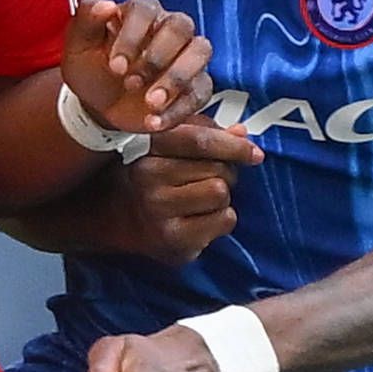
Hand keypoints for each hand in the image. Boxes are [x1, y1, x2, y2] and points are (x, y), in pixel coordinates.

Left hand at [62, 0, 212, 137]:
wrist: (99, 104)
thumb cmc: (92, 67)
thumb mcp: (78, 45)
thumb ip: (87, 18)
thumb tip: (105, 5)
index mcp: (140, 12)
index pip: (145, 9)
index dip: (132, 36)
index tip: (115, 66)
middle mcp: (168, 28)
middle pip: (180, 26)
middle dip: (156, 57)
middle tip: (131, 83)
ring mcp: (186, 55)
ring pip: (200, 51)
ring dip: (176, 78)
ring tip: (150, 103)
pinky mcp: (195, 85)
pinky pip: (200, 91)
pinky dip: (178, 109)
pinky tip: (153, 121)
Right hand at [109, 118, 261, 261]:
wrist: (118, 220)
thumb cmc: (154, 177)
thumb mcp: (171, 145)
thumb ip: (205, 133)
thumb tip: (241, 133)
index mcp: (149, 146)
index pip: (199, 140)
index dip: (234, 145)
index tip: (254, 153)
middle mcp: (148, 176)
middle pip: (217, 168)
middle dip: (226, 173)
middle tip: (211, 180)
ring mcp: (158, 209)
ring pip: (221, 193)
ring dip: (222, 198)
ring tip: (203, 200)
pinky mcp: (173, 238)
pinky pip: (224, 220)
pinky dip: (221, 220)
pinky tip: (201, 220)